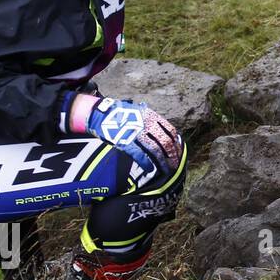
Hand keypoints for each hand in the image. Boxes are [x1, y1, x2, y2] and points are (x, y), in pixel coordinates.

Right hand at [66, 95, 182, 181]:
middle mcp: (146, 124)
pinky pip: (140, 155)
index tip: (179, 150)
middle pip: (165, 142)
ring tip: (167, 169)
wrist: (100, 113)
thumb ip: (150, 118)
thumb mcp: (138, 110)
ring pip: (155, 150)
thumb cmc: (119, 112)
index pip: (170, 131)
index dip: (176, 142)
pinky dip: (147, 163)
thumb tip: (162, 127)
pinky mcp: (125, 142)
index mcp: (151, 116)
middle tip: (175, 163)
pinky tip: (151, 169)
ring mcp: (136, 133)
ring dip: (163, 161)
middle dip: (172, 154)